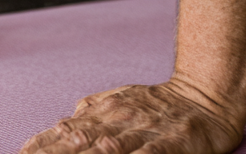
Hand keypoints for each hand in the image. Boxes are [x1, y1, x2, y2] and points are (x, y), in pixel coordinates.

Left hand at [19, 80, 242, 153]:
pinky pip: (150, 153)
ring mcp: (143, 130)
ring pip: (108, 148)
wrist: (203, 97)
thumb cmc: (158, 105)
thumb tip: (61, 124)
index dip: (42, 144)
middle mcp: (118, 120)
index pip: (65, 131)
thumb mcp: (118, 102)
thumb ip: (90, 113)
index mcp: (103, 113)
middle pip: (79, 141)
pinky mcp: (171, 142)